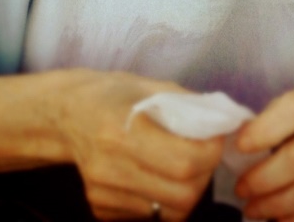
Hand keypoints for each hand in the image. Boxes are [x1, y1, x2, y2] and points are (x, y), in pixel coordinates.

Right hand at [60, 70, 224, 220]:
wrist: (67, 115)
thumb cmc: (114, 93)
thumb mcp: (151, 86)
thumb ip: (188, 105)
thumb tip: (226, 123)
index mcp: (122, 129)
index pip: (185, 161)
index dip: (210, 153)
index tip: (214, 138)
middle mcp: (110, 167)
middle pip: (182, 195)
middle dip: (203, 176)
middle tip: (201, 155)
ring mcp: (103, 194)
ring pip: (170, 213)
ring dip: (187, 192)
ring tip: (181, 166)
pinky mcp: (100, 210)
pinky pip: (149, 218)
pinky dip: (163, 201)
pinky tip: (155, 175)